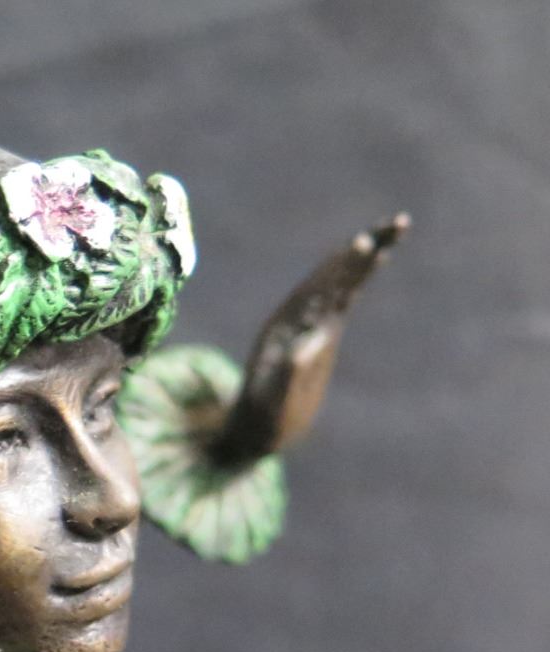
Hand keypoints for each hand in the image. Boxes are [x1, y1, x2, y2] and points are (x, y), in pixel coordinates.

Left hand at [211, 214, 409, 465]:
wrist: (253, 431)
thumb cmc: (262, 418)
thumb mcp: (273, 399)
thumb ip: (286, 376)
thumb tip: (304, 347)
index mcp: (290, 331)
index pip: (324, 290)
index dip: (344, 267)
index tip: (364, 241)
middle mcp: (300, 322)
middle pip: (337, 277)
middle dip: (366, 249)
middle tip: (398, 220)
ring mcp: (311, 328)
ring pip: (341, 283)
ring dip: (365, 256)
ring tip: (393, 227)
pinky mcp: (319, 337)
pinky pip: (340, 299)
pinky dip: (355, 277)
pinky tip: (373, 259)